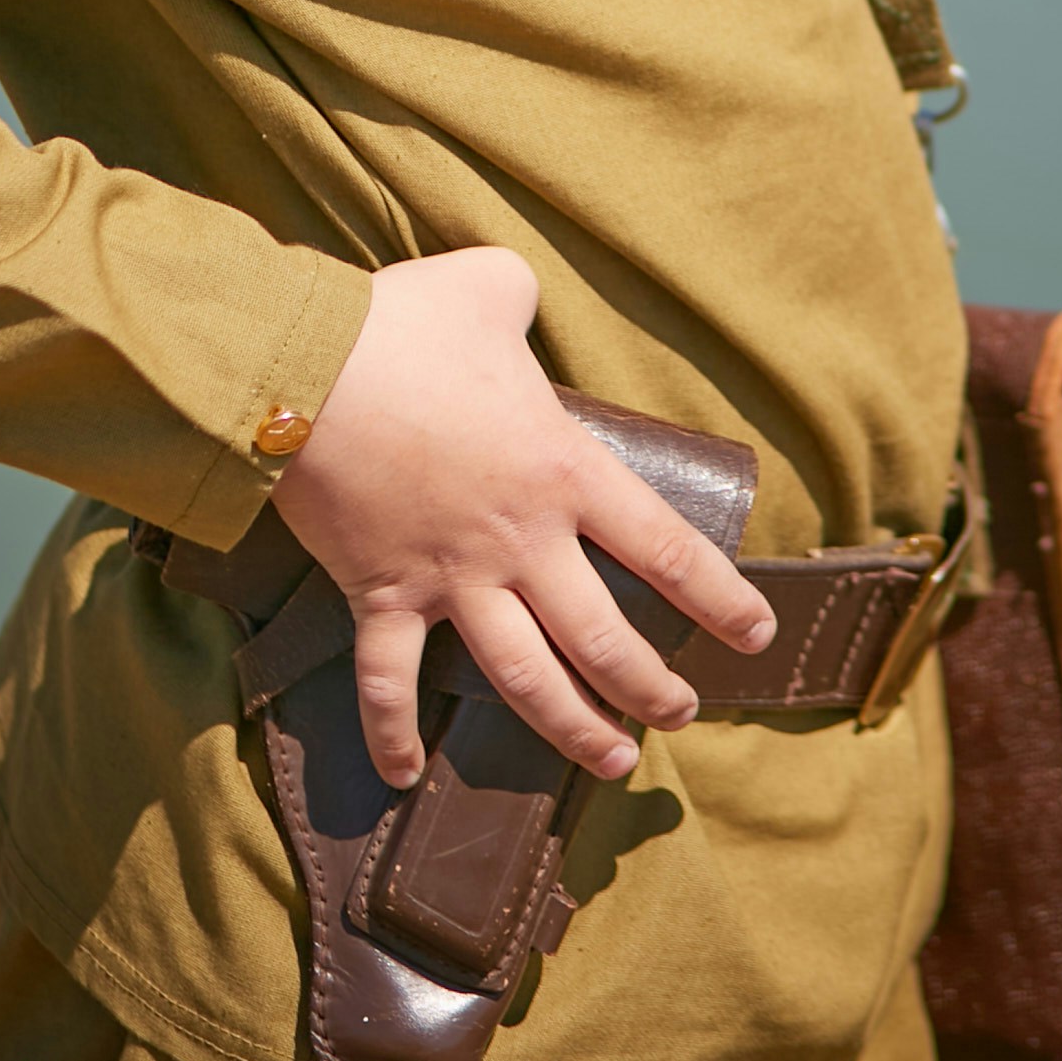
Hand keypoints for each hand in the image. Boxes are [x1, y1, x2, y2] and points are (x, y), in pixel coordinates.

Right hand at [272, 247, 775, 788]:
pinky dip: (393, 736)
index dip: (719, 599)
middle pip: (603, 639)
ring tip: (612, 761)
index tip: (754, 634)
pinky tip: (404, 776)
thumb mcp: (490, 284)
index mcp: (562, 470)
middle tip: (681, 713)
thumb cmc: (405, 324)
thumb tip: (518, 300)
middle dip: (651, 688)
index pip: (665, 549)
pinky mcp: (379, 595)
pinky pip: (388, 683)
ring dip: (572, 730)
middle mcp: (519, 541)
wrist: (307, 369)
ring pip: (524, 680)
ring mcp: (449, 578)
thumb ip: (521, 297)